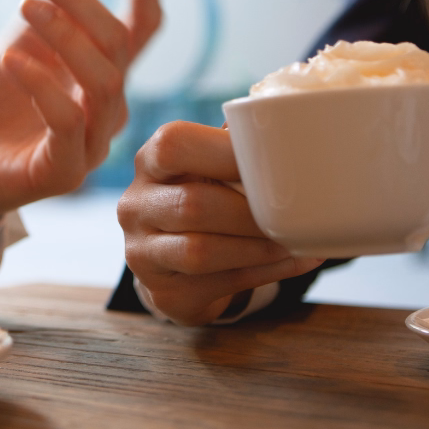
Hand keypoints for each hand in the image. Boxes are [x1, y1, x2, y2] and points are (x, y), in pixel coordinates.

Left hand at [0, 0, 161, 223]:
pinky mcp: (65, 170)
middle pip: (117, 45)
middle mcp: (107, 109)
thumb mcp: (21, 38)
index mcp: (101, 76)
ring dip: (65, 35)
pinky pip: (68, 122)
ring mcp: (91, 143)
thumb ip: (57, 1)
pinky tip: (11, 60)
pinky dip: (42, 84)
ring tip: (26, 5)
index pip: (141, 31)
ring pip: (104, 82)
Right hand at [117, 121, 322, 325]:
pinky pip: (219, 284)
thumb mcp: (207, 169)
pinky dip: (265, 273)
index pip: (174, 145)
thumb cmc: (204, 199)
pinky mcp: (164, 292)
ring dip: (258, 248)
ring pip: (201, 252)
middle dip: (250, 212)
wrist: (175, 264)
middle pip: (193, 205)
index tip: (272, 161)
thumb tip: (290, 135)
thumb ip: (234, 149)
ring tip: (293, 240)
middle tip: (292, 213)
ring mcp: (142, 253)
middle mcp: (135, 206)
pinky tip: (292, 260)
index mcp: (149, 162)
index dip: (225, 151)